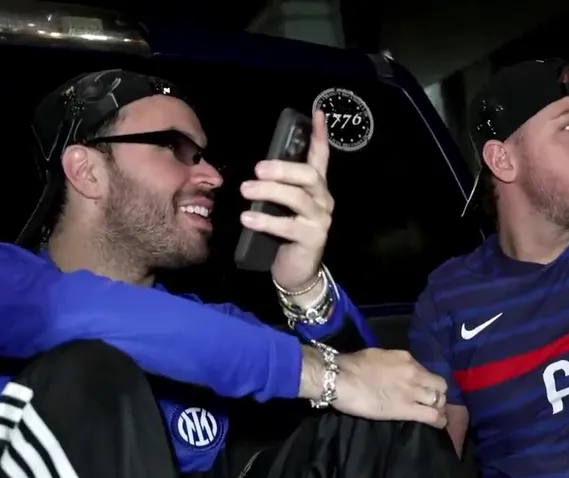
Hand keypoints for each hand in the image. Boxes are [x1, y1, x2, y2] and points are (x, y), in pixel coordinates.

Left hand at [240, 111, 334, 291]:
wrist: (297, 272)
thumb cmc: (286, 235)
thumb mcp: (283, 207)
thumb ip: (278, 188)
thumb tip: (258, 169)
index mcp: (317, 189)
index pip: (321, 157)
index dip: (320, 136)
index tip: (317, 113)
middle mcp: (323, 200)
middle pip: (308, 175)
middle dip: (282, 168)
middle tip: (257, 169)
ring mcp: (320, 220)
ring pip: (297, 198)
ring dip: (269, 191)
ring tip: (245, 190)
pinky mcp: (312, 239)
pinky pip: (288, 226)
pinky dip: (265, 220)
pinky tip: (247, 217)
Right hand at [329, 349, 448, 427]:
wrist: (341, 377)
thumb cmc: (351, 366)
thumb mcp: (378, 356)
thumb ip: (391, 364)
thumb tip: (393, 372)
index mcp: (406, 359)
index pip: (426, 371)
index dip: (427, 382)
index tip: (423, 389)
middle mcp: (414, 373)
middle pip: (439, 385)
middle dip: (438, 394)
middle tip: (431, 403)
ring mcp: (412, 391)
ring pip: (439, 400)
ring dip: (438, 407)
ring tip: (434, 415)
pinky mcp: (406, 409)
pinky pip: (432, 415)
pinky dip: (438, 421)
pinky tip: (439, 424)